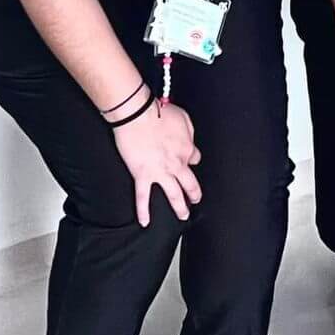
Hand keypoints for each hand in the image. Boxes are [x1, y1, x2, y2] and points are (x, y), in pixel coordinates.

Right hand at [113, 100, 201, 225]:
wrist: (138, 115)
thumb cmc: (158, 113)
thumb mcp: (183, 117)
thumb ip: (188, 131)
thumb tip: (188, 139)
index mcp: (186, 148)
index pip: (194, 158)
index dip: (192, 159)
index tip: (190, 161)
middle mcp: (177, 164)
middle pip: (190, 183)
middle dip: (194, 193)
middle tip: (195, 200)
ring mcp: (160, 172)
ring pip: (174, 195)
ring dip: (180, 207)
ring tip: (183, 216)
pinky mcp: (142, 176)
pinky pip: (143, 197)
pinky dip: (144, 211)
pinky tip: (145, 222)